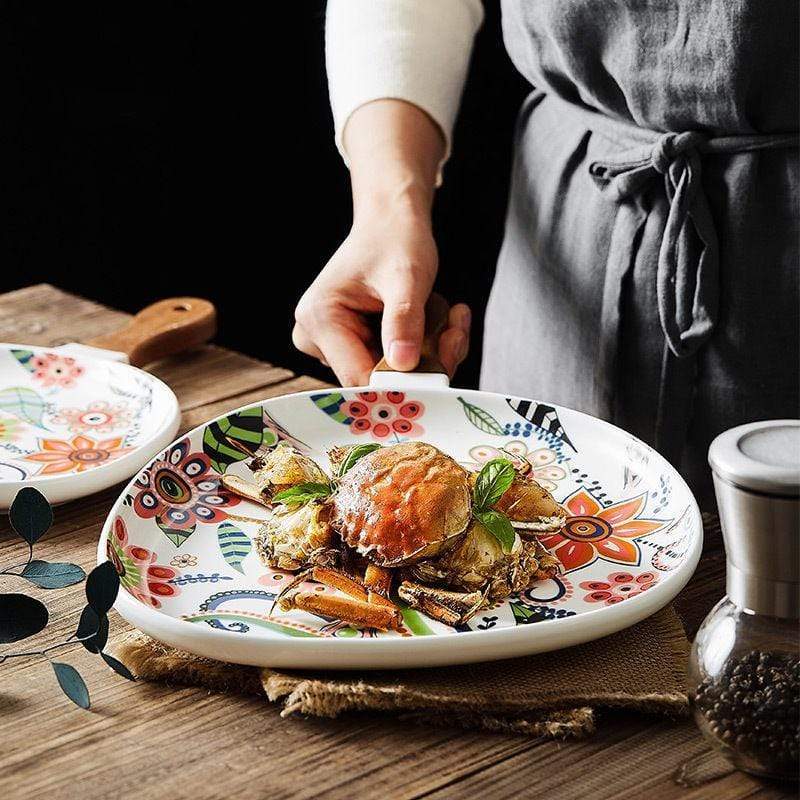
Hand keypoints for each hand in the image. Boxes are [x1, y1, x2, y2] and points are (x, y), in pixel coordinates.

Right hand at [293, 205, 470, 386]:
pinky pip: (393, 365)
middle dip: (424, 363)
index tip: (441, 374)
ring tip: (452, 319)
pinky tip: (443, 321)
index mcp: (319, 318)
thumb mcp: (406, 277)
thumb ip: (403, 319)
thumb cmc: (395, 239)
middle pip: (376, 379)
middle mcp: (316, 336)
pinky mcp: (352, 345)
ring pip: (390, 375)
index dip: (401, 383)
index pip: (358, 376)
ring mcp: (332, 343)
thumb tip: (403, 365)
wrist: (392, 222)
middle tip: (457, 331)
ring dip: (431, 354)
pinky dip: (424, 349)